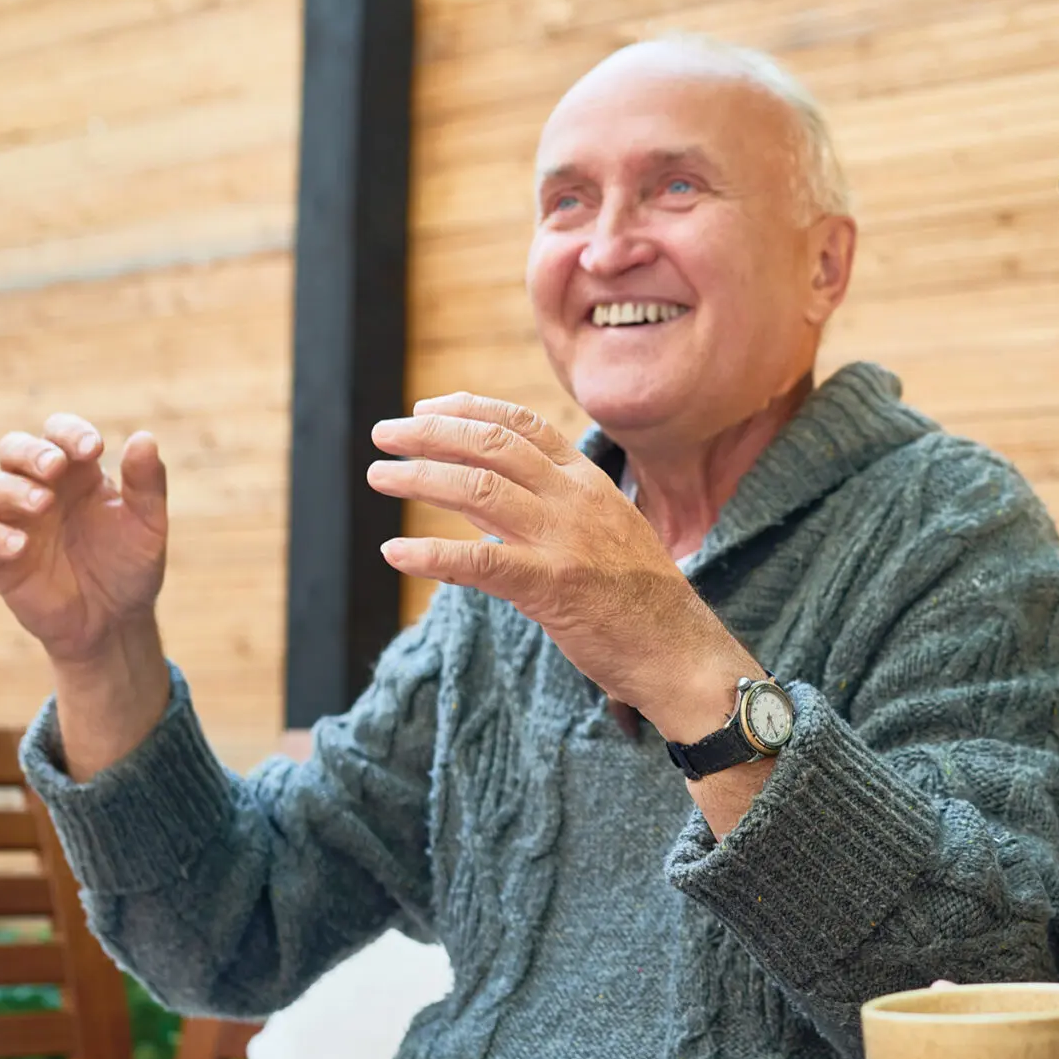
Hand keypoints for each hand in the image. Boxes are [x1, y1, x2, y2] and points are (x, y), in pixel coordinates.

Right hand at [0, 414, 173, 777]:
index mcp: (78, 473)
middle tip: (55, 467)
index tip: (93, 449)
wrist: (115, 621)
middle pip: (14, 448)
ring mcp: (17, 521)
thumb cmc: (129, 565)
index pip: (60, 433)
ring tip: (43, 504)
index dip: (70, 433)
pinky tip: (19, 544)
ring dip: (14, 489)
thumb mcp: (148, 524)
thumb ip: (147, 483)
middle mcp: (42, 489)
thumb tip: (144, 437)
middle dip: (31, 451)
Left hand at [366, 394, 762, 737]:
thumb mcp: (597, 533)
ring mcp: (566, 541)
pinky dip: (432, 555)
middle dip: (431, 434)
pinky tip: (395, 551)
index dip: (468, 409)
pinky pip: (481, 563)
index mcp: (589, 482)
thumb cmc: (636, 597)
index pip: (523, 424)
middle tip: (384, 434)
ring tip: (380, 476)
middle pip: (493, 445)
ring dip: (420, 479)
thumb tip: (472, 492)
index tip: (426, 409)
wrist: (679, 648)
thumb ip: (535, 508)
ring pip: (479, 490)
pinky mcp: (553, 587)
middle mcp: (576, 500)